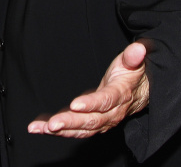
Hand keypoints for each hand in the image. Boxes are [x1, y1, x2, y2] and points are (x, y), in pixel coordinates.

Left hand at [27, 41, 148, 137]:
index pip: (106, 101)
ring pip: (82, 129)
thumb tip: (138, 48)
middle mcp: (112, 113)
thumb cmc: (130, 75)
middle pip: (92, 120)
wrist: (140, 94)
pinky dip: (59, 131)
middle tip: (52, 124)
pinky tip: (40, 128)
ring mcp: (103, 122)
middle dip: (71, 123)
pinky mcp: (93, 125)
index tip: (75, 104)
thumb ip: (132, 57)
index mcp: (121, 95)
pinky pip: (76, 130)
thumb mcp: (132, 63)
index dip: (91, 104)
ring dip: (62, 130)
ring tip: (40, 128)